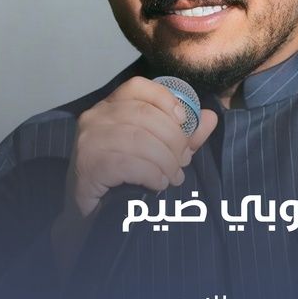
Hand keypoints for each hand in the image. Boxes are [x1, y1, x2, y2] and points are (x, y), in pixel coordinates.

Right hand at [64, 76, 217, 218]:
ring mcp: (89, 139)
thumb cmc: (127, 174)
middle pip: (144, 114)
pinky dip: (151, 174)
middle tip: (182, 162)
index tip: (183, 122)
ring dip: (165, 160)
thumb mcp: (159, 149)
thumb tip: (210, 117)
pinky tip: (158, 183)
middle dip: (173, 139)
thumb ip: (184, 134)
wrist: (92, 211)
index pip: (138, 87)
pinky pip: (127, 163)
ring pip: (139, 139)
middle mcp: (96, 116)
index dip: (166, 100)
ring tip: (173, 177)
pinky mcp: (87, 164)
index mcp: (112, 105)